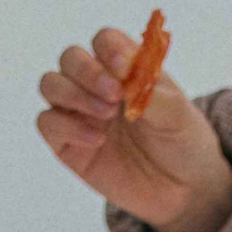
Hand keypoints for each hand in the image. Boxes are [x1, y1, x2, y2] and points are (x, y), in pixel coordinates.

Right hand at [35, 25, 231, 231]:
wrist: (183, 189)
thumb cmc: (181, 142)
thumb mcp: (177, 115)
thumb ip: (150, 92)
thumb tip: (124, 77)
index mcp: (125, 68)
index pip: (105, 42)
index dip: (110, 49)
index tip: (124, 69)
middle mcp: (96, 84)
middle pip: (72, 58)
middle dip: (88, 71)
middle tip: (114, 95)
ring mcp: (79, 112)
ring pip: (51, 84)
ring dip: (72, 93)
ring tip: (106, 114)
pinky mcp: (67, 143)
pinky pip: (48, 123)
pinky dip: (66, 126)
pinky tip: (95, 139)